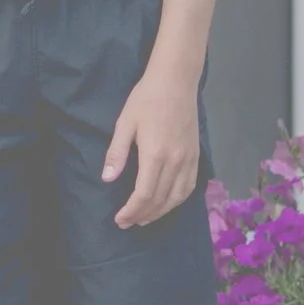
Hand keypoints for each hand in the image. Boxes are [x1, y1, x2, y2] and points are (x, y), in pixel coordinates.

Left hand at [102, 69, 202, 229]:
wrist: (176, 81)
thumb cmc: (146, 99)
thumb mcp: (125, 123)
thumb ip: (117, 153)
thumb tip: (107, 180)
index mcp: (155, 154)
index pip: (143, 195)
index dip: (131, 211)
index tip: (119, 219)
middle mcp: (175, 162)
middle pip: (160, 200)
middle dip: (142, 215)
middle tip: (127, 223)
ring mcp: (189, 160)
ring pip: (176, 198)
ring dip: (160, 212)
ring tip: (144, 219)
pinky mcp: (197, 156)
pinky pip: (190, 187)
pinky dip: (178, 201)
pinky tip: (168, 204)